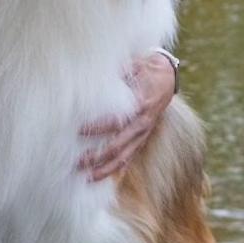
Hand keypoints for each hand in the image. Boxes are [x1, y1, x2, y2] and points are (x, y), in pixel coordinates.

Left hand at [78, 51, 176, 180]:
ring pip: (124, 157)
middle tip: (77, 162)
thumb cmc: (145, 68)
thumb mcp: (134, 64)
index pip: (116, 121)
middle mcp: (143, 123)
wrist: (167, 77)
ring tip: (86, 177)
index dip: (97, 128)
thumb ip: (117, 71)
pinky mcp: (142, 138)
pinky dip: (115, 169)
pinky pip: (129, 158)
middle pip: (118, 146)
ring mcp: (143, 133)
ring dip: (105, 169)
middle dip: (97, 156)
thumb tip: (93, 70)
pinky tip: (100, 178)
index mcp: (140, 105)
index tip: (78, 130)